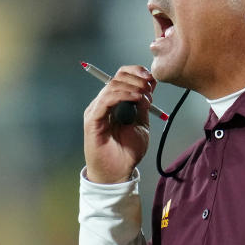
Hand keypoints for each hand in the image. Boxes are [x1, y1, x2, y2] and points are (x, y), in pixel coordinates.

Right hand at [83, 65, 156, 182]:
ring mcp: (97, 109)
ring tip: (144, 95)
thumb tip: (150, 87)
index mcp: (115, 102)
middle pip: (117, 77)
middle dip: (137, 78)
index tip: (152, 78)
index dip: (137, 72)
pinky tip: (136, 99)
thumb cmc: (127, 151)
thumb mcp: (141, 124)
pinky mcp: (93, 119)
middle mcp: (104, 103)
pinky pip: (106, 100)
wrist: (117, 172)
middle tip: (149, 86)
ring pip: (112, 85)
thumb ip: (143, 106)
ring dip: (132, 87)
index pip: (122, 76)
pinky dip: (122, 95)